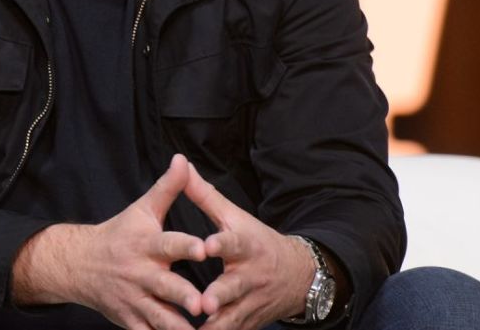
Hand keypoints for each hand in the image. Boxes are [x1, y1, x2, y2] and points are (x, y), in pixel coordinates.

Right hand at [12, 154, 206, 329]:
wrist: (80, 264)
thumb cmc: (119, 233)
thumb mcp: (142, 209)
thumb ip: (168, 188)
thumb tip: (182, 160)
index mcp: (147, 245)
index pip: (168, 243)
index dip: (186, 246)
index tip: (204, 249)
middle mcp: (141, 273)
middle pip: (165, 286)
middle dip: (183, 296)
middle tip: (202, 304)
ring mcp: (135, 300)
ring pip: (159, 318)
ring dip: (177, 328)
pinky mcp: (131, 320)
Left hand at [185, 162, 313, 329]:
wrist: (297, 275)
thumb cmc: (256, 241)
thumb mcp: (235, 217)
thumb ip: (205, 196)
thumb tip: (182, 166)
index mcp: (246, 246)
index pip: (234, 243)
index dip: (221, 244)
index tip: (206, 246)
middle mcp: (250, 276)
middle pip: (234, 288)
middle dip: (219, 296)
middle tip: (203, 303)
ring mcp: (250, 303)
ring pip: (232, 318)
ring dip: (216, 326)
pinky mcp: (247, 323)